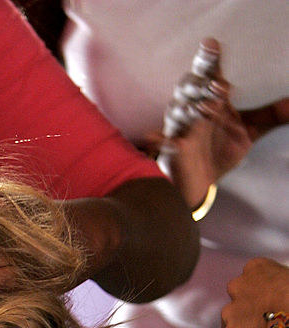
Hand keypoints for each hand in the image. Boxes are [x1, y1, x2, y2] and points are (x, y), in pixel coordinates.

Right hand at [149, 39, 253, 208]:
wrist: (201, 183)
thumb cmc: (220, 151)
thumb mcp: (248, 132)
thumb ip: (268, 117)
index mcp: (211, 100)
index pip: (209, 74)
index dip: (209, 60)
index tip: (212, 46)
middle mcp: (192, 109)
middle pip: (188, 86)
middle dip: (199, 84)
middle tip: (216, 88)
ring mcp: (179, 128)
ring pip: (176, 110)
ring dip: (185, 109)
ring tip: (197, 109)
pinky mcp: (170, 150)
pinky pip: (161, 142)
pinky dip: (160, 140)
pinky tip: (159, 139)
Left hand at [219, 257, 288, 327]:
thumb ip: (285, 285)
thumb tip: (286, 294)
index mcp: (257, 269)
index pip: (252, 281)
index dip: (262, 299)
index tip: (274, 310)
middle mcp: (238, 286)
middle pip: (238, 304)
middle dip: (251, 318)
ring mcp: (230, 312)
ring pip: (231, 327)